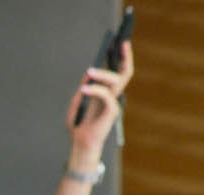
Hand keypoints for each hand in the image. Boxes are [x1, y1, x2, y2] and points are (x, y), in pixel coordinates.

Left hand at [65, 51, 130, 165]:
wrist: (80, 143)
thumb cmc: (78, 124)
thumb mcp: (77, 101)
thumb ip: (84, 87)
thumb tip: (89, 73)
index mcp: (105, 91)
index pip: (118, 71)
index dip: (122, 57)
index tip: (120, 42)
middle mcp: (112, 95)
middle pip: (125, 72)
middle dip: (126, 57)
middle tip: (122, 44)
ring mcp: (113, 102)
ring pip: (118, 80)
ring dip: (104, 74)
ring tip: (90, 71)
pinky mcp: (112, 111)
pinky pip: (106, 95)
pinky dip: (95, 90)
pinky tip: (84, 90)